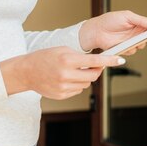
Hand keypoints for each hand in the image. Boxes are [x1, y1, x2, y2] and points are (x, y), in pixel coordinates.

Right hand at [0, 47, 125, 99]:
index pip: (95, 61)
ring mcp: (63, 87)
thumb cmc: (45, 57)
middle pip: (93, 75)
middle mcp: (66, 74)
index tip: (120, 60)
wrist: (26, 72)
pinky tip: (68, 78)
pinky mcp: (61, 95)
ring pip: (87, 83)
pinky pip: (78, 90)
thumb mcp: (63, 50)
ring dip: (86, 77)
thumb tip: (99, 63)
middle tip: (95, 65)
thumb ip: (81, 56)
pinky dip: (78, 84)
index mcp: (67, 60)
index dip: (110, 61)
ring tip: (75, 71)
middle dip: (97, 70)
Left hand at [79, 10, 146, 52]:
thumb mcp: (127, 16)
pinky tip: (124, 44)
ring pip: (142, 45)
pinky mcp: (125, 48)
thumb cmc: (109, 20)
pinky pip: (133, 51)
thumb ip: (141, 20)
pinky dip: (130, 48)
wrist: (96, 31)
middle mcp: (136, 33)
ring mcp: (131, 41)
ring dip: (140, 43)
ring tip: (135, 40)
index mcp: (138, 23)